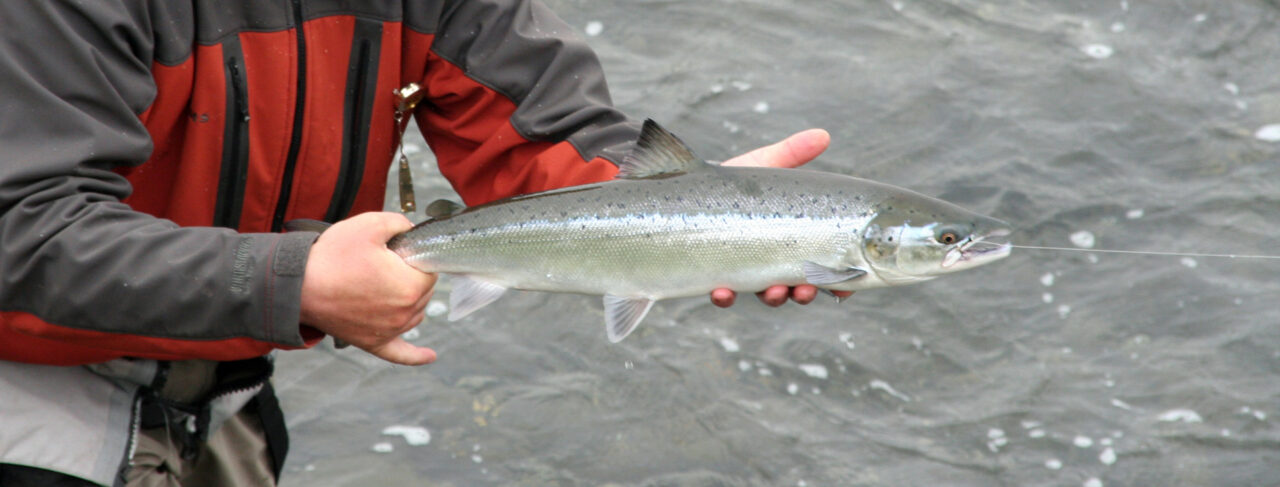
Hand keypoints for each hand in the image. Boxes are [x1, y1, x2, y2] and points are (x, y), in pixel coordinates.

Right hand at [300, 212, 437, 364]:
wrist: (297, 285)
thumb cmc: (332, 258)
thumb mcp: (369, 224)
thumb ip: (399, 223)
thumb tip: (411, 231)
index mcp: (410, 286)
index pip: (430, 270)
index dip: (413, 258)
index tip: (394, 253)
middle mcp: (404, 314)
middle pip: (423, 293)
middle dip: (409, 277)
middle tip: (379, 266)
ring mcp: (389, 331)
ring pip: (414, 315)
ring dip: (407, 301)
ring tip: (381, 286)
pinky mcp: (373, 342)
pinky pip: (400, 353)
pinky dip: (416, 356)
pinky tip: (430, 356)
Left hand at [710, 128, 854, 306]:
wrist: (678, 190)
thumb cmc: (727, 182)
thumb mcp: (761, 165)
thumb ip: (791, 153)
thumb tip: (823, 134)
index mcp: (790, 239)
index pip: (820, 263)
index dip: (836, 278)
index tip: (846, 284)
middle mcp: (769, 259)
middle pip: (796, 286)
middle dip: (804, 292)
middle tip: (806, 290)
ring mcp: (741, 270)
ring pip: (763, 295)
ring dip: (773, 298)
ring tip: (774, 292)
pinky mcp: (711, 276)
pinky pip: (721, 295)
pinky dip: (724, 297)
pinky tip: (722, 291)